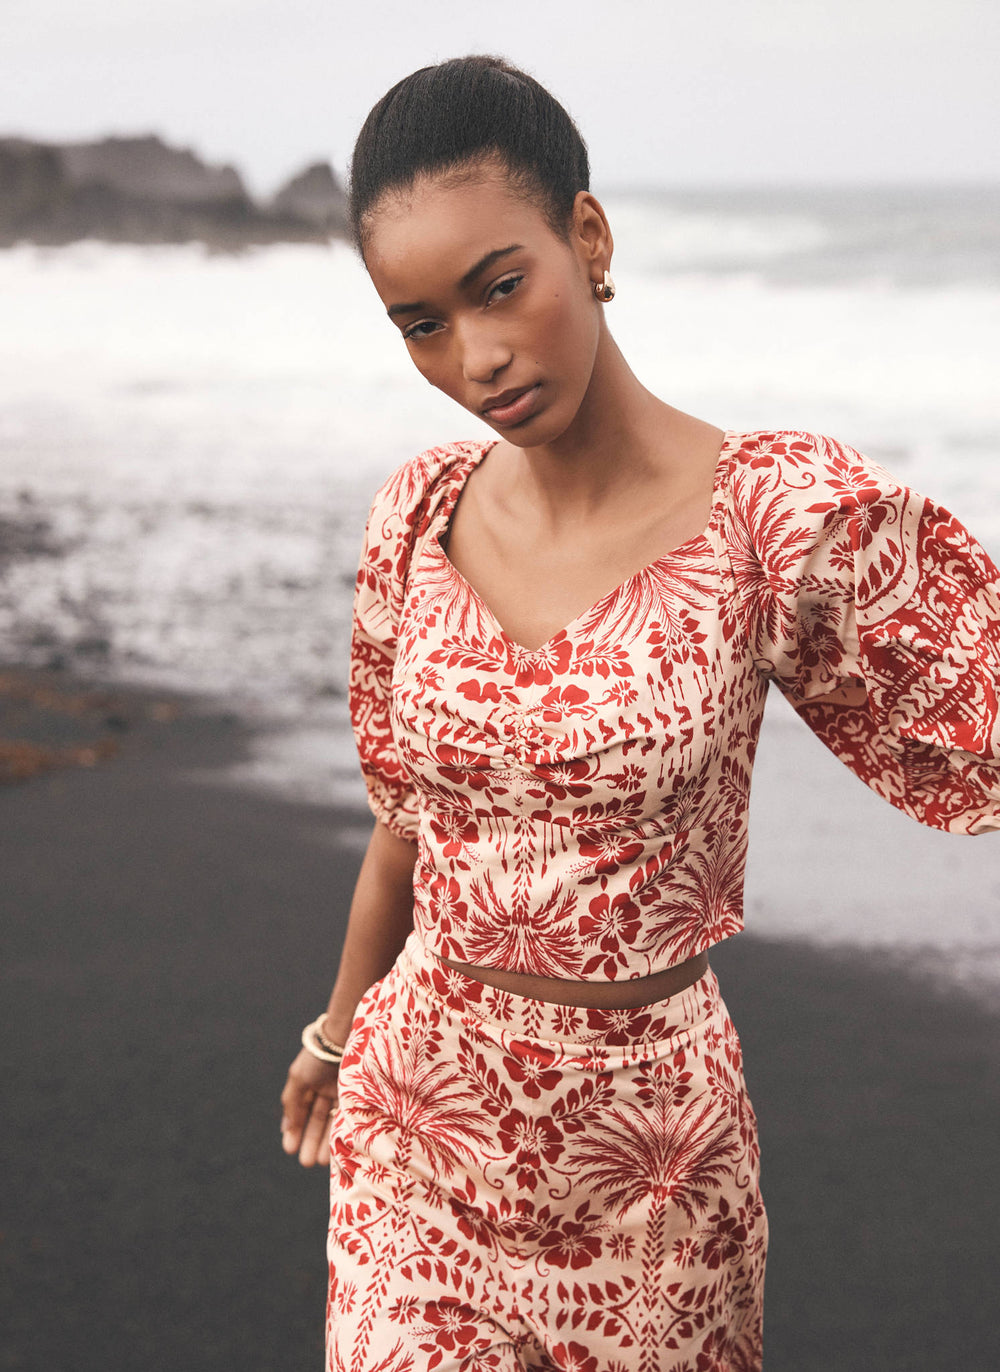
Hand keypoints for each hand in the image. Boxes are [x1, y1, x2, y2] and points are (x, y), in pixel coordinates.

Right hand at [280, 1047, 340, 1166]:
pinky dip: (340, 1133)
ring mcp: (341, 1092)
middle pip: (316, 1120)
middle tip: (305, 1163)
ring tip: (319, 1162)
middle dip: (310, 1141)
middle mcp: (324, 1089)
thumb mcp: (299, 1079)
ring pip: (331, 1122)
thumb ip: (292, 1103)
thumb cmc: (319, 1057)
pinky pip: (346, 1118)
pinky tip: (336, 1148)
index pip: (300, 1112)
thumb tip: (287, 1128)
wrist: (345, 1038)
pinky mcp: (357, 1094)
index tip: (290, 1149)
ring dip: (324, 1142)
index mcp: (307, 1084)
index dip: (294, 1130)